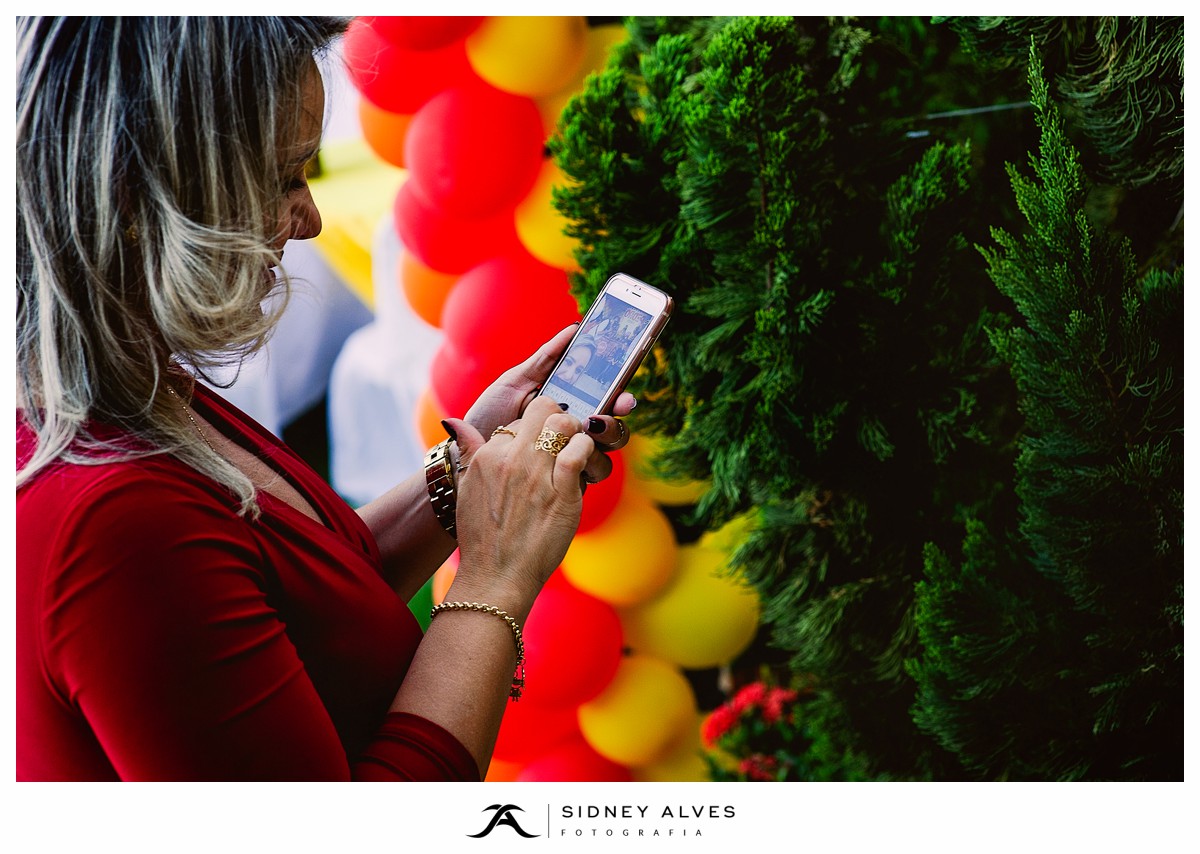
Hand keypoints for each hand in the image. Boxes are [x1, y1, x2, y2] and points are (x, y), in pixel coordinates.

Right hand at [444, 397, 592, 613]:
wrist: (495, 577)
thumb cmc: (483, 537)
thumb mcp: (467, 488)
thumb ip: (468, 451)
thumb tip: (455, 424)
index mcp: (486, 456)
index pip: (519, 420)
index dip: (534, 431)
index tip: (541, 447)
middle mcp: (509, 459)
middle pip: (543, 409)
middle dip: (558, 418)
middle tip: (564, 438)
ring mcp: (535, 475)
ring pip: (565, 424)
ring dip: (576, 432)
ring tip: (576, 449)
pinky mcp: (560, 493)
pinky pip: (580, 452)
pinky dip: (586, 451)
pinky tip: (585, 464)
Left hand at [462, 323, 635, 484]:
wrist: (468, 453)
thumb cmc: (490, 416)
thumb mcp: (514, 383)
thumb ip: (545, 359)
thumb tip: (573, 329)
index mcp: (568, 405)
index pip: (603, 395)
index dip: (619, 389)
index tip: (622, 385)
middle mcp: (576, 430)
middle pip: (613, 419)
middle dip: (621, 409)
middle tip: (619, 404)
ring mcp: (574, 454)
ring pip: (609, 445)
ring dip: (610, 432)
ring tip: (593, 425)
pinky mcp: (568, 478)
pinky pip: (594, 471)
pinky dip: (592, 460)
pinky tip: (577, 451)